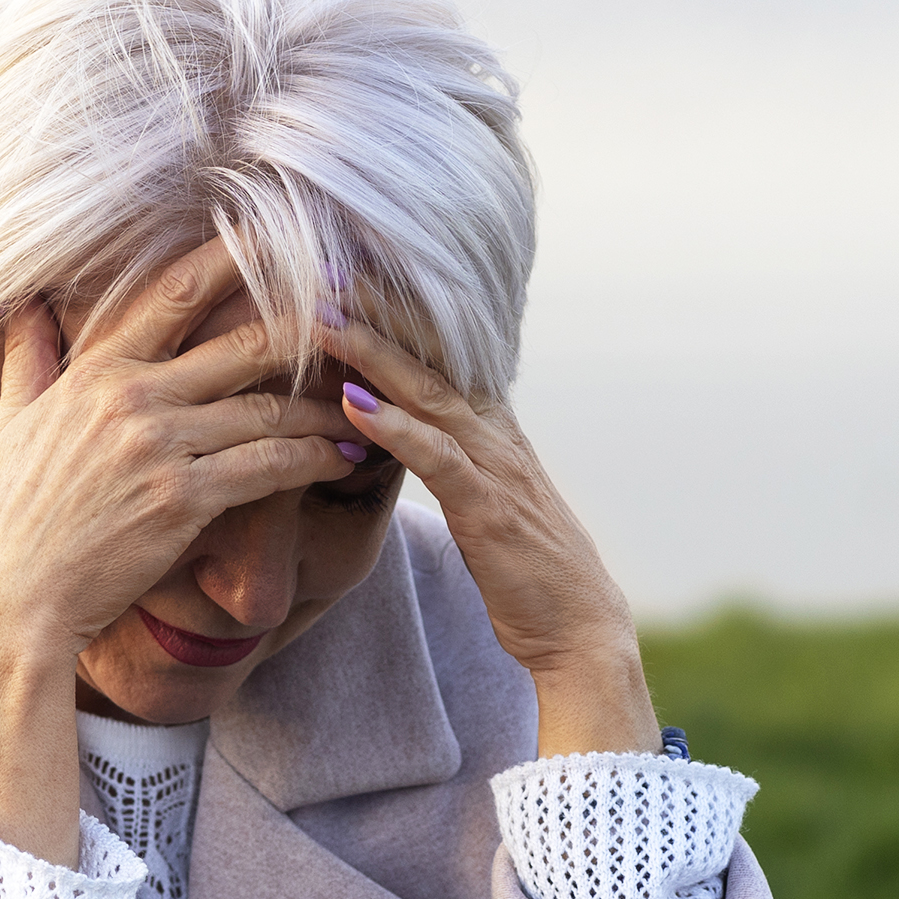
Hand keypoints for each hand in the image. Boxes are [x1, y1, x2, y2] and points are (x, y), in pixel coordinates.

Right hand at [0, 239, 354, 862]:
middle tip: (357, 314)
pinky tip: (346, 456)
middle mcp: (132, 397)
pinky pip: (270, 464)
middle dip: (308, 326)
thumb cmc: (17, 518)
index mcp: (96, 371)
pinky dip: (315, 457)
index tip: (277, 238)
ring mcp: (160, 446)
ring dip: (324, 406)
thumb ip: (28, 358)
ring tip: (363, 402)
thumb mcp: (14, 423)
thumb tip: (27, 307)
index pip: (174, 296)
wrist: (16, 599)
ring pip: (267, 407)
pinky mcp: (184, 498)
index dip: (232, 260)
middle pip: (243, 344)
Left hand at [318, 313, 661, 758]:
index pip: (435, 353)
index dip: (390, 312)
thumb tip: (399, 425)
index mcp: (490, 427)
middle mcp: (495, 432)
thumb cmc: (524, 570)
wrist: (578, 629)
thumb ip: (446, 455)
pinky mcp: (487, 508)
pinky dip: (394, 427)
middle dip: (373, 312)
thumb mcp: (481, 498)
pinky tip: (354, 405)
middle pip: (427, 356)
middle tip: (319, 269)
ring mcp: (495, 466)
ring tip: (322, 320)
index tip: (340, 276)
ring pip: (427, 393)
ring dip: (372, 353)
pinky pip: (436, 458)